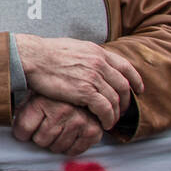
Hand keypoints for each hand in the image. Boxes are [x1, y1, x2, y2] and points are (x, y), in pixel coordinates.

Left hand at [12, 94, 102, 154]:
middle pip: (40, 141)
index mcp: (43, 101)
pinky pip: (74, 151)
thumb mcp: (32, 97)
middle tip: (45, 126)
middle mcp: (62, 110)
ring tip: (57, 129)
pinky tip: (69, 135)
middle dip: (39, 137)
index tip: (25, 129)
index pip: (23, 130)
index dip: (22, 132)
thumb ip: (21, 111)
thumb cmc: (53, 97)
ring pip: (56, 147)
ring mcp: (79, 121)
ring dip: (54, 142)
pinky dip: (69, 147)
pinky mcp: (93, 132)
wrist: (82, 90)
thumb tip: (9, 128)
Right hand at [14, 34, 143, 128]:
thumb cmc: (45, 53)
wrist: (32, 58)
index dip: (135, 80)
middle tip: (123, 111)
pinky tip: (104, 123)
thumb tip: (91, 61)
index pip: (125, 67)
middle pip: (123, 86)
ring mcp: (93, 77)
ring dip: (116, 113)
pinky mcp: (85, 91)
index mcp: (97, 52)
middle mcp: (99, 63)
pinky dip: (108, 118)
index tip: (138, 90)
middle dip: (126, 101)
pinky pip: (105, 109)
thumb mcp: (73, 47)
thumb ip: (87, 55)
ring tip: (111, 121)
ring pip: (115, 99)